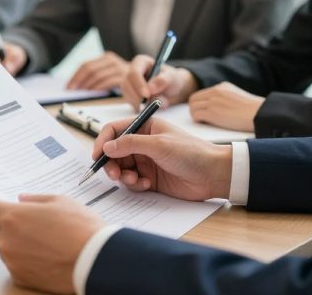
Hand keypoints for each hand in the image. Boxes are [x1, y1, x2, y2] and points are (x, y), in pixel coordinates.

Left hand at [0, 194, 104, 293]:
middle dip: (6, 225)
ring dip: (15, 243)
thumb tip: (22, 200)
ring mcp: (12, 261)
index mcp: (14, 216)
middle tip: (27, 223)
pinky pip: (14, 265)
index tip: (1, 204)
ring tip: (40, 242)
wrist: (95, 259)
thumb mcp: (61, 201)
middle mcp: (7, 239)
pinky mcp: (21, 277)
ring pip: (5, 248)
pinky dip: (23, 261)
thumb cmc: (80, 227)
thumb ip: (36, 200)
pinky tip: (43, 256)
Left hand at [67, 51, 127, 89]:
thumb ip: (96, 75)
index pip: (86, 65)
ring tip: (81, 93)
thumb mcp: (109, 74)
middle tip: (72, 91)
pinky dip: (98, 88)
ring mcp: (119, 68)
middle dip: (78, 81)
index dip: (75, 76)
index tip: (68, 87)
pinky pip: (107, 82)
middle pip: (90, 69)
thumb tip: (75, 85)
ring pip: (97, 76)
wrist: (146, 79)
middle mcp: (113, 60)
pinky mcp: (125, 76)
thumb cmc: (125, 79)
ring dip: (88, 86)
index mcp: (107, 57)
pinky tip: (93, 92)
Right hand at [93, 116, 231, 200]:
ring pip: (121, 168)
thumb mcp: (159, 144)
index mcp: (145, 127)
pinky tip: (146, 185)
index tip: (97, 155)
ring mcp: (146, 161)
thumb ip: (131, 144)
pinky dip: (134, 184)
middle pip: (114, 151)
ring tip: (133, 180)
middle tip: (114, 174)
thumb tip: (107, 146)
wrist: (213, 175)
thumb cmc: (191, 152)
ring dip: (123, 175)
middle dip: (111, 163)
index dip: (103, 141)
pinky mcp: (150, 178)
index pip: (115, 130)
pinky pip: (132, 181)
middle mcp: (143, 143)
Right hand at [119, 55, 198, 110]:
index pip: (134, 73)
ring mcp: (129, 85)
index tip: (147, 95)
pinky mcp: (130, 97)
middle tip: (152, 103)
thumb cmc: (171, 79)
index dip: (139, 84)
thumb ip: (163, 80)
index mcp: (140, 62)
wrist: (172, 90)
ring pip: (128, 96)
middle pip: (127, 85)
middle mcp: (131, 73)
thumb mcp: (171, 77)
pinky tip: (152, 105)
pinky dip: (142, 108)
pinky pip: (132, 104)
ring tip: (159, 102)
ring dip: (142, 103)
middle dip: (139, 96)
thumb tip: (151, 88)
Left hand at [188, 83, 263, 131]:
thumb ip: (226, 99)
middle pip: (194, 99)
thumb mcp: (238, 99)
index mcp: (222, 87)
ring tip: (203, 123)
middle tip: (201, 119)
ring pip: (193, 107)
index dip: (200, 104)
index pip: (202, 94)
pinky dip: (198, 121)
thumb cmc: (253, 112)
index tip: (202, 112)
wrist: (260, 114)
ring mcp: (213, 101)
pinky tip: (204, 125)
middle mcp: (215, 91)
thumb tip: (215, 109)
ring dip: (196, 116)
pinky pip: (196, 115)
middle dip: (195, 109)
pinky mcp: (212, 112)